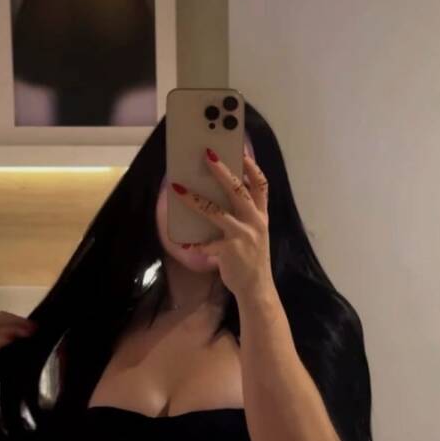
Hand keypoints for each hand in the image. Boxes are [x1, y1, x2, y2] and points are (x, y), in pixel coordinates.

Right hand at [0, 311, 38, 410]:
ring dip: (13, 328)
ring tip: (28, 333)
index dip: (18, 319)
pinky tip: (11, 339)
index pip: (1, 318)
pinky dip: (0, 339)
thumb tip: (29, 338)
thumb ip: (7, 346)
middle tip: (34, 328)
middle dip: (18, 322)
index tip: (34, 326)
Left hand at [170, 146, 274, 303]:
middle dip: (223, 172)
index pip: (261, 186)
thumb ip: (242, 216)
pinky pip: (207, 244)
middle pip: (239, 191)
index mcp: (261, 216)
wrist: (256, 288)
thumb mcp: (253, 233)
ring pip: (217, 212)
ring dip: (195, 199)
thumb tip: (216, 196)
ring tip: (178, 188)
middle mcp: (254, 222)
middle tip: (208, 155)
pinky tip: (182, 241)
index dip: (252, 167)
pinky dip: (194, 243)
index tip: (241, 151)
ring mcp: (243, 236)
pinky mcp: (230, 251)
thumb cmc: (250, 258)